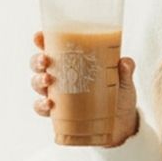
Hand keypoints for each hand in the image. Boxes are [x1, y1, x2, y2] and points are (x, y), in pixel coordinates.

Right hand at [30, 32, 138, 146]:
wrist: (121, 123)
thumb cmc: (119, 95)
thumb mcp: (124, 81)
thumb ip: (125, 71)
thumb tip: (125, 62)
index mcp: (73, 61)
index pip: (53, 46)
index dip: (42, 40)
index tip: (38, 37)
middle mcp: (61, 76)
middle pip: (39, 64)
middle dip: (37, 61)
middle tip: (45, 61)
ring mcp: (57, 94)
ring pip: (37, 84)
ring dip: (38, 81)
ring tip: (47, 81)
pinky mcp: (58, 113)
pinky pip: (42, 108)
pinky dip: (41, 105)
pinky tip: (49, 104)